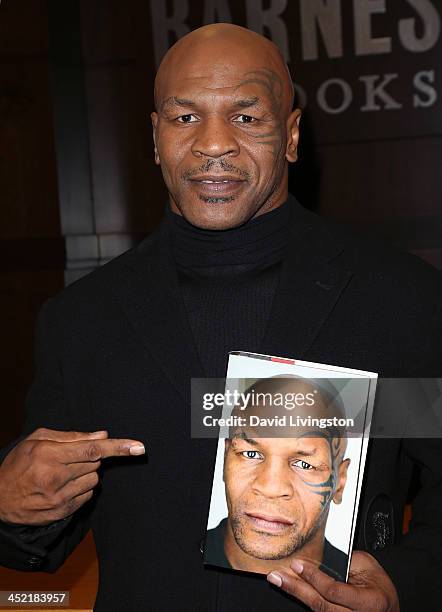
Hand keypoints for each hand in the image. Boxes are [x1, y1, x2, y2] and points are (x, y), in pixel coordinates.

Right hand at [0, 428, 145, 525]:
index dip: (118, 447)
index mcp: (50, 455)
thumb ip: (72, 436)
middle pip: (95, 464)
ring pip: (94, 480)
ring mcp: (59, 498)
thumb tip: (102, 435)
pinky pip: (87, 496)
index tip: (139, 447)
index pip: (93, 449)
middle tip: (70, 458)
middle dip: (90, 457)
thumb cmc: (19, 464)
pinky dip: (81, 488)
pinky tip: (63, 486)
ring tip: (64, 473)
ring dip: (86, 473)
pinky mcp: (62, 512)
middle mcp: (56, 477)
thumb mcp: (38, 440)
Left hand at [267, 550, 399, 610]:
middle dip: (296, 588)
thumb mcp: (367, 565)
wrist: (386, 605)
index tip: (298, 564)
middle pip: (320, 604)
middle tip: (277, 575)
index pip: (334, 590)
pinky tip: (290, 589)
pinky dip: (302, 599)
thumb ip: (344, 562)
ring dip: (295, 594)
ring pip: (316, 610)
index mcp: (369, 602)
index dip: (314, 577)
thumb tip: (317, 556)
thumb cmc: (378, 584)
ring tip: (278, 580)